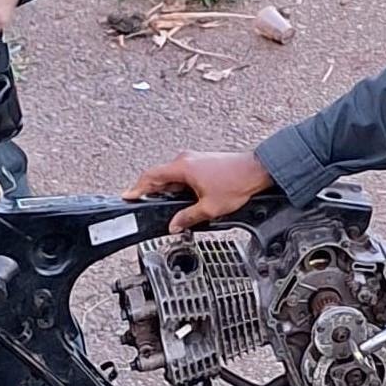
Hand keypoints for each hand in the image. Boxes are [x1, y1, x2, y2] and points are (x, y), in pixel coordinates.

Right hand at [122, 151, 273, 231]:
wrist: (257, 171)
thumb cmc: (236, 184)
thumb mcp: (209, 208)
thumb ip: (187, 218)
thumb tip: (174, 226)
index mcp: (182, 168)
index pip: (150, 176)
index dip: (137, 188)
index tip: (127, 196)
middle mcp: (186, 159)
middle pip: (159, 176)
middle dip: (150, 191)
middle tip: (142, 204)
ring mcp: (194, 160)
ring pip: (172, 176)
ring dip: (166, 190)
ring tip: (165, 206)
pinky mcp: (202, 163)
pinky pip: (182, 174)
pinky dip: (178, 186)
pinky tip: (182, 199)